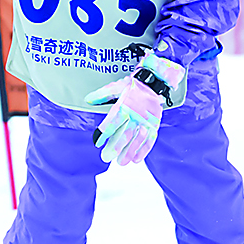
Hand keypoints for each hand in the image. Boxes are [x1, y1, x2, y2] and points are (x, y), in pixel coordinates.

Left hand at [84, 50, 185, 167]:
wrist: (154, 82)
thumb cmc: (133, 85)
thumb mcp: (116, 87)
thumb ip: (101, 94)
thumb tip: (88, 99)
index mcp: (125, 105)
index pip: (113, 122)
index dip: (105, 133)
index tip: (97, 142)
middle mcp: (136, 115)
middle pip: (126, 134)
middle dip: (116, 147)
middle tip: (107, 157)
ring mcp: (146, 121)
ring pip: (138, 139)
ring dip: (129, 152)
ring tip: (121, 162)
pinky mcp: (154, 124)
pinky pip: (150, 139)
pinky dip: (144, 150)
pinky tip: (136, 159)